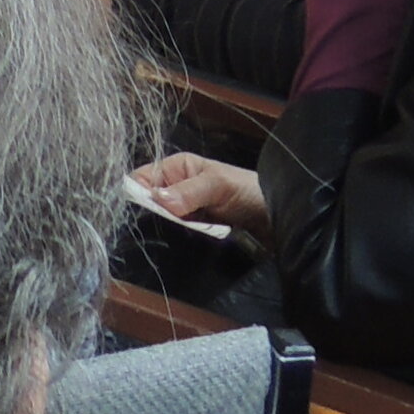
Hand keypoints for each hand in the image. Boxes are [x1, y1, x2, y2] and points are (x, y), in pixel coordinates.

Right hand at [134, 153, 269, 240]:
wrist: (277, 215)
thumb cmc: (247, 189)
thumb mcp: (217, 185)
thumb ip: (188, 192)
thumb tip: (156, 199)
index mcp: (175, 168)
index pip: (141, 179)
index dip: (136, 194)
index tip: (139, 212)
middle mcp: (175, 189)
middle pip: (149, 203)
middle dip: (153, 216)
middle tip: (165, 228)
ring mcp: (185, 212)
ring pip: (162, 223)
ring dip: (169, 231)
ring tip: (181, 237)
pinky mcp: (195, 232)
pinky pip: (178, 237)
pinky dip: (181, 241)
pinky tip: (187, 246)